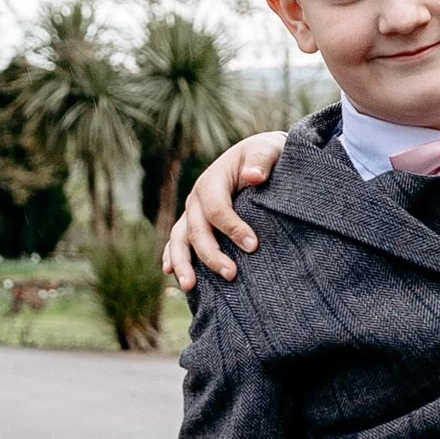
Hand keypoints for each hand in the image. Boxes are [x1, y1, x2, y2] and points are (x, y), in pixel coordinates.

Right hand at [165, 133, 284, 291]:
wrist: (257, 158)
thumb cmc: (265, 156)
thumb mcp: (268, 151)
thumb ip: (261, 161)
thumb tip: (254, 176)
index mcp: (212, 180)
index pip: (217, 208)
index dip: (233, 228)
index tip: (253, 246)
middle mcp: (196, 198)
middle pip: (196, 229)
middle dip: (211, 254)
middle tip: (231, 274)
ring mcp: (192, 213)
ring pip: (179, 240)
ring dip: (183, 263)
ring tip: (189, 286)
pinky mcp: (193, 225)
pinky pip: (177, 243)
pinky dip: (172, 257)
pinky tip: (171, 274)